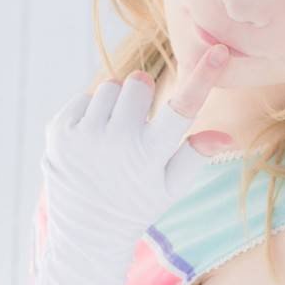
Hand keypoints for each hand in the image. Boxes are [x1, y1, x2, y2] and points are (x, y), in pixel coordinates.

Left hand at [41, 46, 233, 258]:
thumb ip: (195, 157)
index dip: (203, 77)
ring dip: (117, 104)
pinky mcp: (57, 131)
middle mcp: (115, 143)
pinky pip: (83, 98)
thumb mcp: (171, 188)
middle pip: (138, 83)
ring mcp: (82, 136)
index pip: (182, 109)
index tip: (219, 51)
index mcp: (149, 156)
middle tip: (140, 122)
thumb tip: (227, 136)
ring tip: (115, 134)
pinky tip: (93, 141)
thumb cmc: (137, 205)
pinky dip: (91, 114)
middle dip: (143, 95)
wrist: (87, 232)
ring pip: (109, 87)